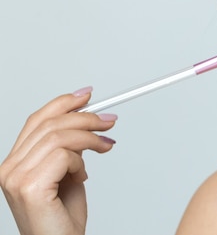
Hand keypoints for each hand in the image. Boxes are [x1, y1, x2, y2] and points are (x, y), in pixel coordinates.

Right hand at [0, 88, 117, 234]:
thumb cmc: (61, 220)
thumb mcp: (67, 175)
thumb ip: (69, 150)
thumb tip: (86, 125)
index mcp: (15, 164)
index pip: (36, 120)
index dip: (63, 103)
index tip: (88, 95)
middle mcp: (9, 169)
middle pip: (49, 123)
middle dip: (85, 117)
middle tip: (109, 121)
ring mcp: (16, 178)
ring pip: (59, 136)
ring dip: (89, 138)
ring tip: (105, 147)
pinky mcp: (30, 187)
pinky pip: (64, 155)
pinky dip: (81, 161)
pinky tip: (83, 175)